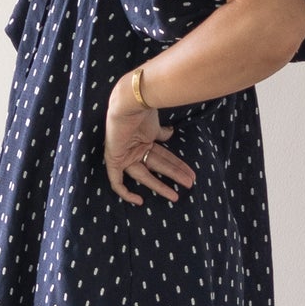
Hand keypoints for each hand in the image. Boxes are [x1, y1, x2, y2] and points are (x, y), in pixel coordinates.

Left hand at [105, 71, 196, 204]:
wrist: (130, 103)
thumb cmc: (143, 111)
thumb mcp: (156, 126)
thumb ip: (161, 133)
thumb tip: (170, 133)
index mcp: (144, 141)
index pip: (163, 157)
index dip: (176, 166)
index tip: (189, 173)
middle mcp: (134, 149)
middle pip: (157, 166)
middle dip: (174, 175)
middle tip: (190, 183)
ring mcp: (124, 155)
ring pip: (144, 175)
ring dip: (161, 185)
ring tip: (176, 195)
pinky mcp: (114, 160)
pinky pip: (116, 181)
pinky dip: (125, 192)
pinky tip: (139, 202)